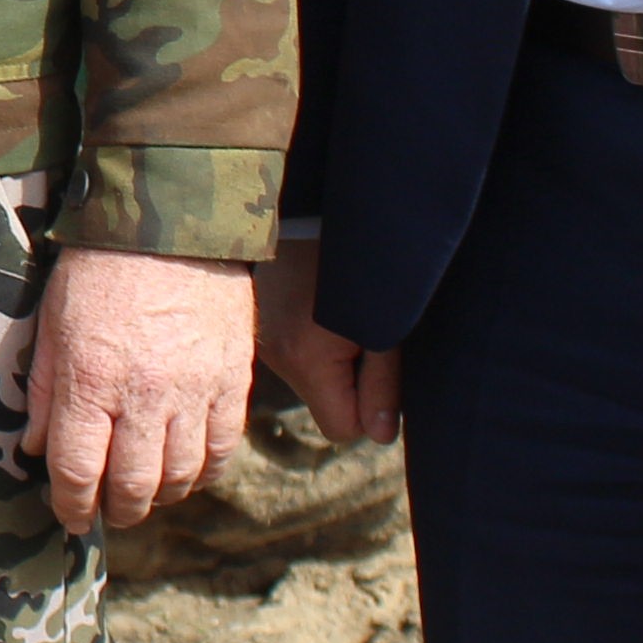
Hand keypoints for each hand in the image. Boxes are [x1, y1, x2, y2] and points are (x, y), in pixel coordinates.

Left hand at [23, 246, 258, 532]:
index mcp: (91, 379)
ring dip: (160, 496)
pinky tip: (187, 471)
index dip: (71, 505)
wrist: (171, 222)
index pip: (79, 470)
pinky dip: (205, 471)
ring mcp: (195, 390)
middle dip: (117, 509)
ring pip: (181, 475)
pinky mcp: (233, 381)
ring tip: (145, 493)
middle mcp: (145, 394)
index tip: (69, 515)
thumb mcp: (52, 323)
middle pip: (134, 485)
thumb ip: (44, 390)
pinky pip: (224, 448)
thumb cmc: (99, 269)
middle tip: (108, 511)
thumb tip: (36, 449)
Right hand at [253, 239, 402, 446]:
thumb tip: (380, 436)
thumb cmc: (359, 264)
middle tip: (361, 337)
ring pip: (309, 380)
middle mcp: (276, 357)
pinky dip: (310, 343)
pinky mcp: (258, 324)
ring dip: (329, 363)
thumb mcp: (384, 325)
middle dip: (348, 385)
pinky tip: (318, 308)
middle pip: (324, 405)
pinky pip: (293, 356)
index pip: (342, 428)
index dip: (368, 409)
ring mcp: (262, 341)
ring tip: (338, 316)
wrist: (310, 206)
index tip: (378, 370)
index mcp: (306, 361)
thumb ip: (383, 385)